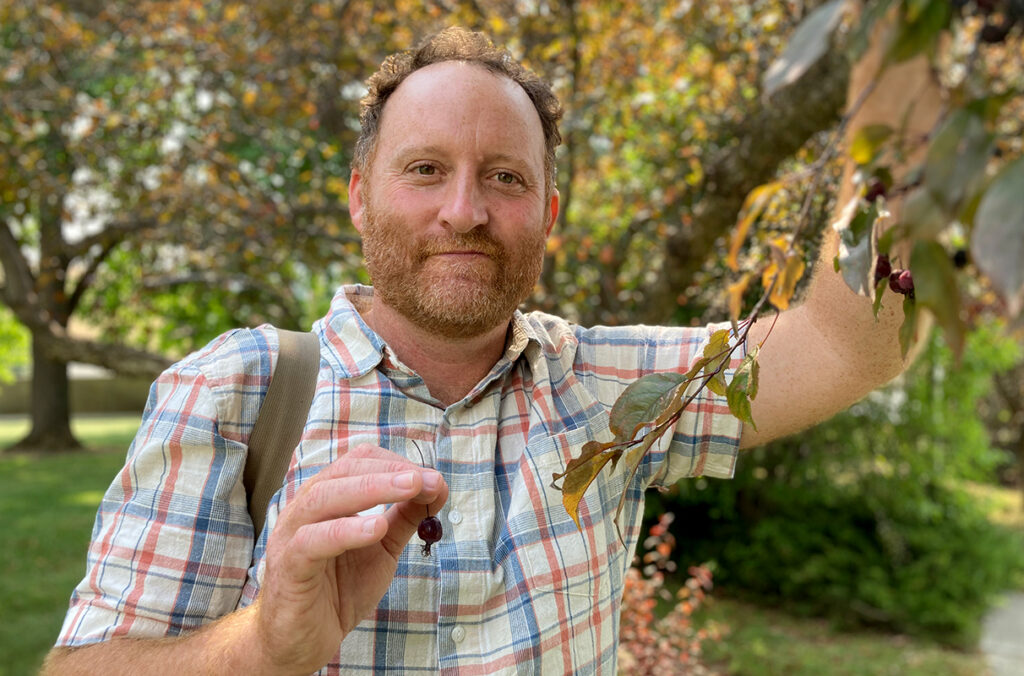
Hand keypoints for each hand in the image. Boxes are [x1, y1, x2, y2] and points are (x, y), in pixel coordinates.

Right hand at [252, 443, 447, 673]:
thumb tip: (436, 486)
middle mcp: (305, 509)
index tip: (432, 479)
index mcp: (327, 498)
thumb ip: (404, 518)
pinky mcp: (288, 569)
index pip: (359, 462)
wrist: (301, 640)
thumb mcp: (381, 549)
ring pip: (324, 498)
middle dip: (388, 472)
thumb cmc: (338, 589)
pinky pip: (312, 542)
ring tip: (409, 488)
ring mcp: (292, 536)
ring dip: (370, 489)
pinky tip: (376, 528)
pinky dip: (345, 531)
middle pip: (343, 472)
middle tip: (425, 479)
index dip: (396, 465)